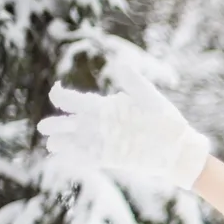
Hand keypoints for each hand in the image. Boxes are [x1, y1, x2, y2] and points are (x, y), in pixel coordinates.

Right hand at [37, 63, 210, 190]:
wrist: (179, 148)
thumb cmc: (167, 120)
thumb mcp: (151, 99)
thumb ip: (135, 83)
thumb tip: (120, 65)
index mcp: (107, 107)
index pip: (79, 102)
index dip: (65, 97)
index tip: (56, 93)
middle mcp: (102, 124)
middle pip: (72, 123)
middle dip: (57, 125)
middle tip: (43, 127)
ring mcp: (105, 142)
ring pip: (77, 142)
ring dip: (64, 143)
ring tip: (51, 144)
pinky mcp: (112, 158)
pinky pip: (89, 158)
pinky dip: (77, 157)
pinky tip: (64, 157)